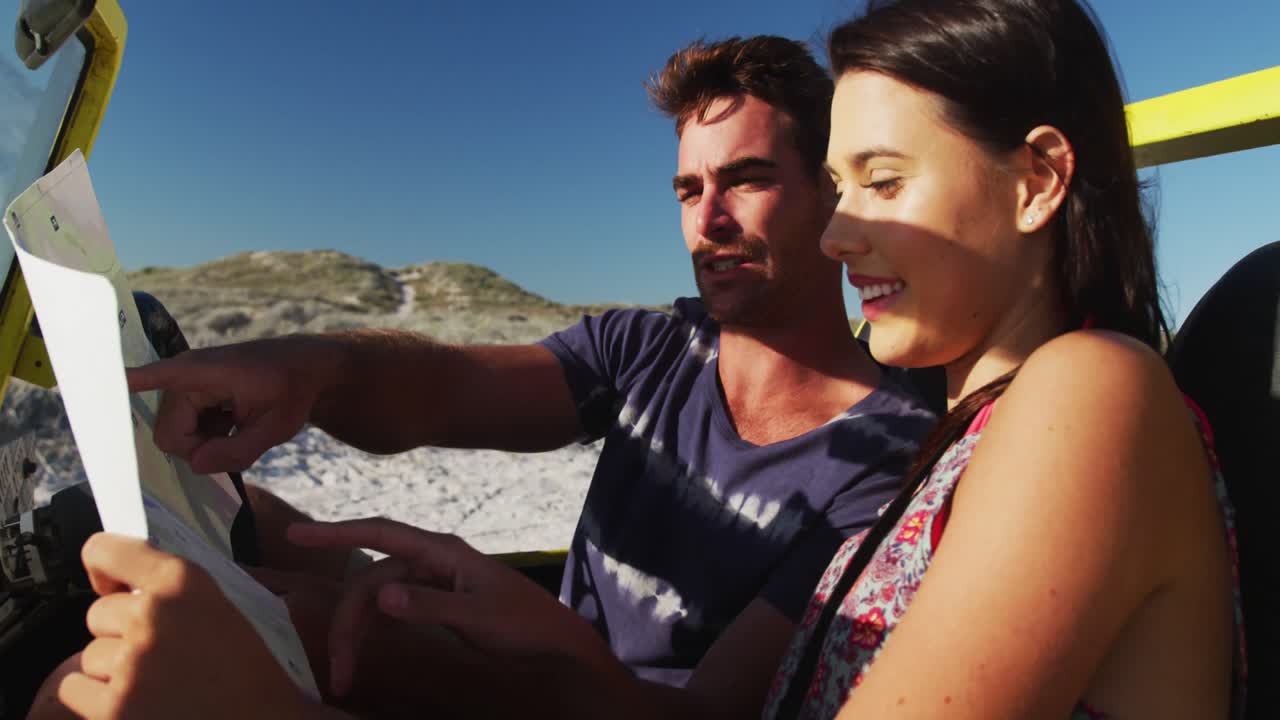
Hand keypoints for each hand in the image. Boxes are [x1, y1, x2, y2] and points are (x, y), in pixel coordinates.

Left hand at [55, 533, 327, 719]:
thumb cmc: (260, 672)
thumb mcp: (239, 607)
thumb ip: (192, 587)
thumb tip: (145, 575)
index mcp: (185, 582)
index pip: (106, 551)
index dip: (104, 567)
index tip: (112, 584)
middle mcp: (153, 616)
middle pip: (97, 613)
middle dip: (120, 631)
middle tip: (158, 652)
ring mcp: (130, 666)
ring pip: (87, 656)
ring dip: (112, 670)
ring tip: (155, 684)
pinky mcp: (113, 710)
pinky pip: (74, 691)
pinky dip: (96, 700)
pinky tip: (137, 704)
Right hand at [126, 337, 339, 472]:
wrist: (302, 368)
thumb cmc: (292, 391)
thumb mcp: (276, 427)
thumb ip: (238, 450)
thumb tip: (194, 466)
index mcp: (203, 373)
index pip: (157, 376)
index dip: (129, 382)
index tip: (102, 382)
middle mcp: (184, 377)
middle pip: (169, 435)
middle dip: (199, 449)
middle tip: (238, 441)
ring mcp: (183, 387)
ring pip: (175, 437)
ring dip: (205, 443)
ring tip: (238, 427)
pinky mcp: (187, 397)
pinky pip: (183, 430)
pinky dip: (206, 436)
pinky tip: (231, 423)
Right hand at [287, 519, 619, 699]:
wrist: (554, 643)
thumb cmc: (525, 625)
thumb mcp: (480, 617)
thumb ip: (432, 606)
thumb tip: (382, 594)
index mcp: (442, 551)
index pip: (381, 533)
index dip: (337, 531)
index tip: (297, 534)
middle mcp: (431, 560)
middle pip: (371, 578)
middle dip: (349, 622)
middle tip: (338, 671)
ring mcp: (431, 580)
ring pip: (377, 597)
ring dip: (357, 632)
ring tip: (345, 674)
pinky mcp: (433, 601)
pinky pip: (390, 609)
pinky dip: (372, 629)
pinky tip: (362, 652)